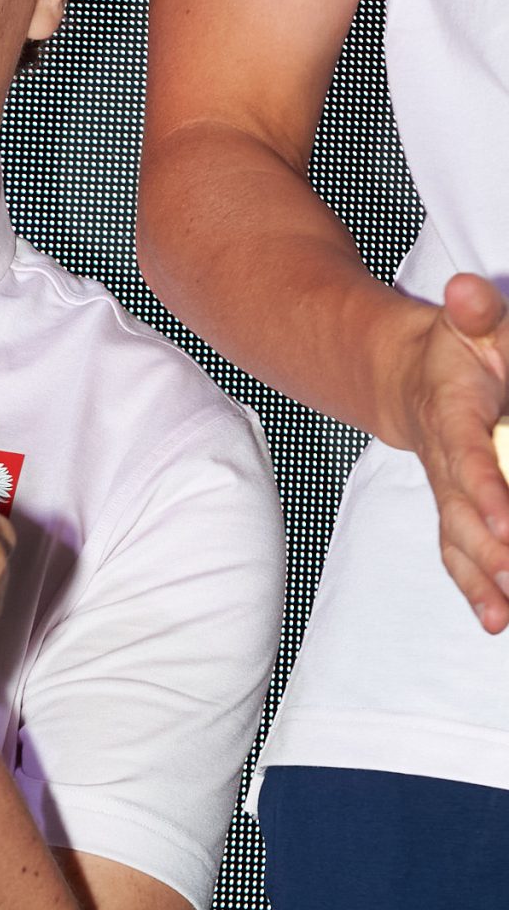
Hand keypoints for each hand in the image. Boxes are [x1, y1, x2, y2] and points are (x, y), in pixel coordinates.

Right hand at [394, 274, 508, 631]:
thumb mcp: (473, 320)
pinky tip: (497, 618)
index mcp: (452, 416)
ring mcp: (447, 493)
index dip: (483, 488)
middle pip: (461, 515)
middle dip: (487, 552)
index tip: (504, 520)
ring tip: (504, 614)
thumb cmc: (458, 349)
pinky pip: (461, 555)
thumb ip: (477, 311)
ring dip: (482, 581)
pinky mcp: (456, 514)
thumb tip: (465, 290)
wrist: (410, 379)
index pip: (467, 456)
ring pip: (459, 544)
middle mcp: (444, 464)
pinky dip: (477, 589)